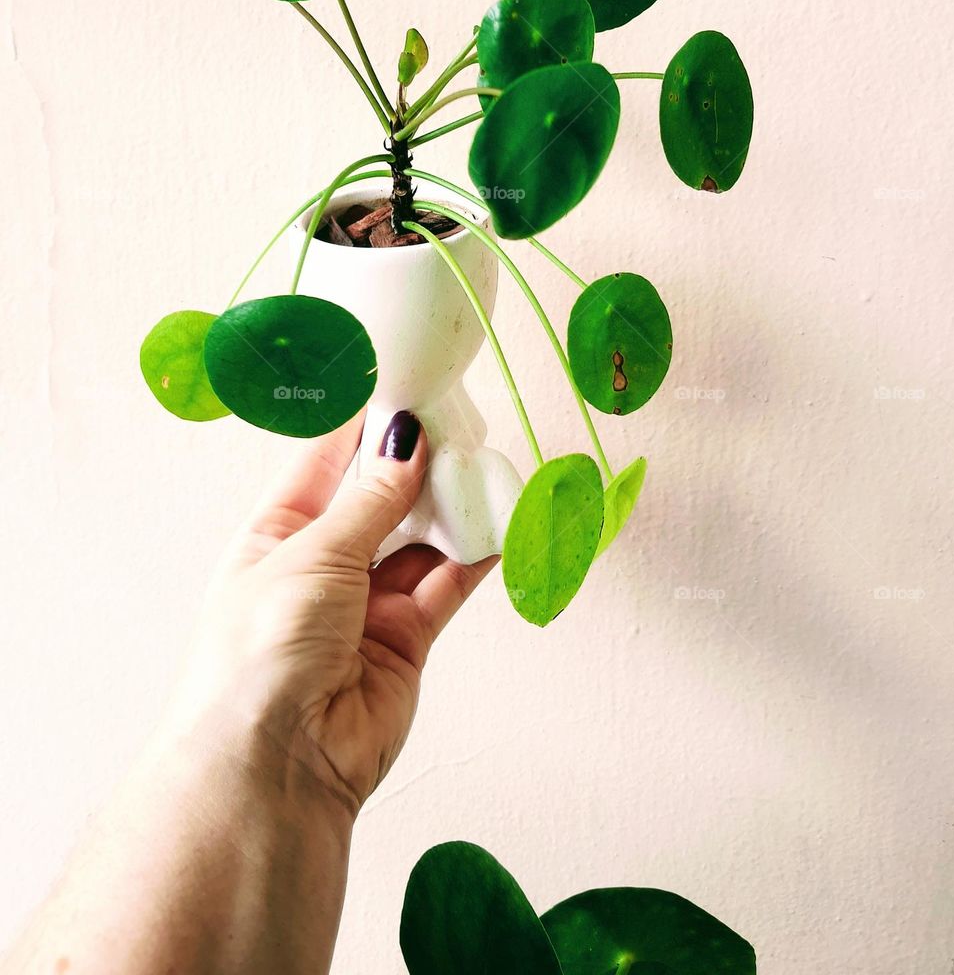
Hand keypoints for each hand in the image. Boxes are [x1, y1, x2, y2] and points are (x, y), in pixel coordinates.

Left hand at [163, 409, 496, 818]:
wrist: (274, 769)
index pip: (323, 458)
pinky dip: (474, 554)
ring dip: (449, 505)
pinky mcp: (407, 639)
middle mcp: (321, 563)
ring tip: (484, 466)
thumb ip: (369, 500)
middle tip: (458, 420)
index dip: (362, 420)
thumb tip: (403, 438)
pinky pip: (446, 583)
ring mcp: (366, 603)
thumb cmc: (260, 654)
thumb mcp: (310, 556)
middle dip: (415, 460)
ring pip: (419, 537)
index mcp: (275, 532)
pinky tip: (498, 522)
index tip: (403, 379)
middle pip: (378, 495)